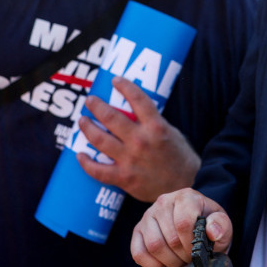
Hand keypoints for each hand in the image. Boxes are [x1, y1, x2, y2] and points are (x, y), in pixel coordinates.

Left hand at [76, 77, 199, 202]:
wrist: (185, 186)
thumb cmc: (179, 158)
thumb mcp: (172, 133)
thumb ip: (153, 122)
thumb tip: (134, 111)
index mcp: (156, 127)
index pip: (138, 99)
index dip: (125, 86)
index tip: (115, 80)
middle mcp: (141, 141)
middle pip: (111, 117)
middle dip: (96, 106)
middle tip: (90, 100)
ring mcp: (130, 160)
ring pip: (100, 140)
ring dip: (87, 128)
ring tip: (83, 121)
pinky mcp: (124, 178)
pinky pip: (98, 170)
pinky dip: (86, 162)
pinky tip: (80, 155)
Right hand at [131, 188, 231, 266]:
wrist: (193, 226)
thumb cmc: (208, 224)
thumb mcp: (222, 223)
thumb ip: (221, 225)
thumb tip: (212, 231)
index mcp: (186, 196)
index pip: (183, 223)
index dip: (191, 244)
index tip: (198, 251)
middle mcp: (164, 201)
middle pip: (170, 238)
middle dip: (184, 256)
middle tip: (191, 257)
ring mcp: (148, 215)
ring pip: (154, 246)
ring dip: (170, 261)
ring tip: (180, 259)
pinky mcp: (137, 230)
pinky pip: (138, 253)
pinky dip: (152, 264)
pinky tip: (164, 262)